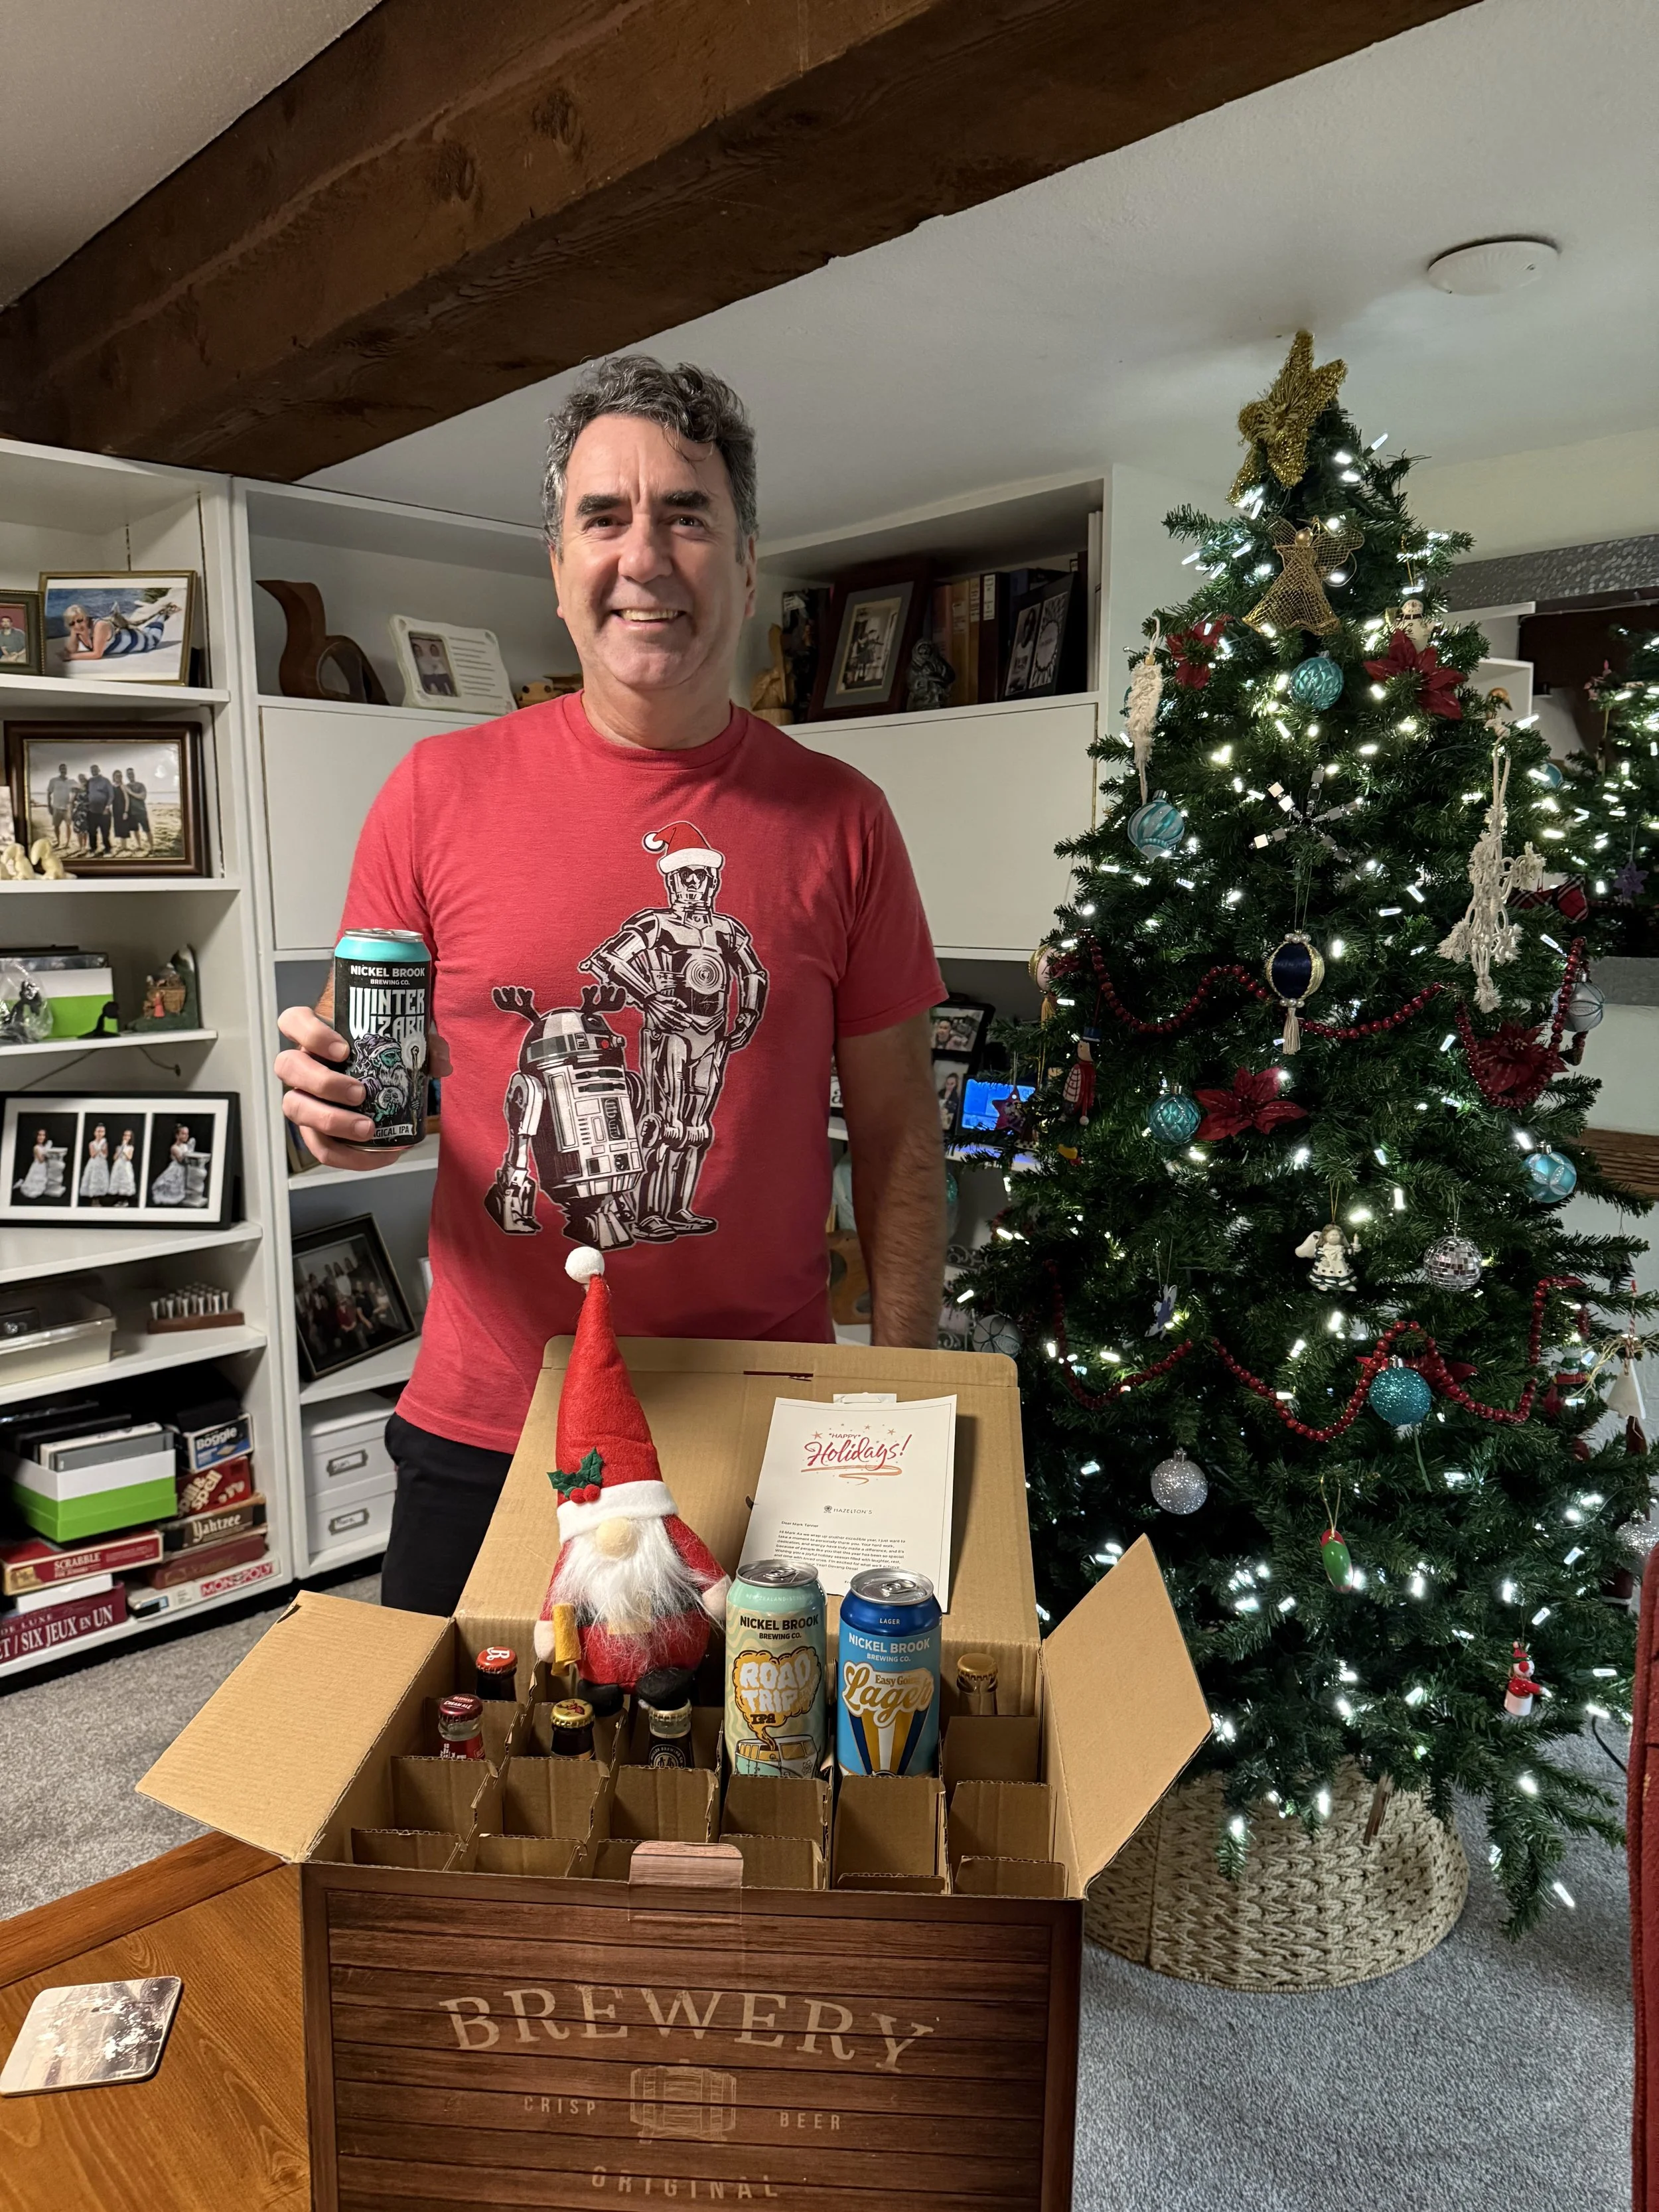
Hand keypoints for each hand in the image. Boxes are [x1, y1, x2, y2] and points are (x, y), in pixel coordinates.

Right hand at [275, 1007, 448, 1169]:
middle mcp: (303, 1064)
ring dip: (330, 1121)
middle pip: (288, 1067)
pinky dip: (348, 1156)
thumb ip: (425, 1044)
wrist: (386, 1075)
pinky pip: (321, 1147)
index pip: (292, 1022)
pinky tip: (378, 1156)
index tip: (342, 1050)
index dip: (310, 1035)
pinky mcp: (317, 1129)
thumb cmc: (386, 1050)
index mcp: (317, 1035)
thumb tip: (441, 1064)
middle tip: (359, 1092)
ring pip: (295, 1109)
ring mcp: (305, 1096)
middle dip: (322, 1083)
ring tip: (367, 1128)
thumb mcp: (406, 1037)